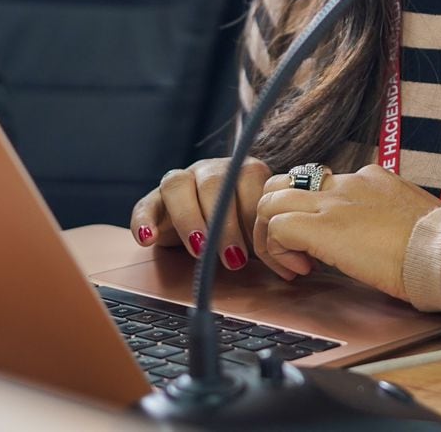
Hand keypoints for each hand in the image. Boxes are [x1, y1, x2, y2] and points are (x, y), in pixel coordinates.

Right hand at [128, 156, 272, 271]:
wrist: (207, 225)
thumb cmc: (242, 230)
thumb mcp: (259, 233)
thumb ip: (273, 242)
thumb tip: (295, 270)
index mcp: (242, 171)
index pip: (249, 178)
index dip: (254, 212)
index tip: (260, 246)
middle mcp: (211, 171)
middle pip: (214, 182)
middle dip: (225, 223)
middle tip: (234, 259)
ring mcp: (182, 181)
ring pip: (178, 185)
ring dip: (189, 219)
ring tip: (200, 250)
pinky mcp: (154, 200)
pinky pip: (145, 204)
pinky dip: (144, 220)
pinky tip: (148, 239)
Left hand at [253, 163, 440, 300]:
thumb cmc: (437, 247)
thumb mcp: (407, 222)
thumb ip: (384, 221)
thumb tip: (376, 241)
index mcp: (369, 179)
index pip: (319, 183)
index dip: (309, 214)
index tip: (320, 247)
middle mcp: (347, 182)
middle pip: (284, 183)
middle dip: (277, 218)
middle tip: (294, 253)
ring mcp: (332, 200)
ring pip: (270, 200)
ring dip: (270, 236)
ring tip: (293, 264)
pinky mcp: (322, 225)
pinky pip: (277, 227)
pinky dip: (278, 251)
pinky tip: (302, 271)